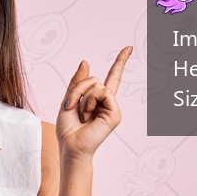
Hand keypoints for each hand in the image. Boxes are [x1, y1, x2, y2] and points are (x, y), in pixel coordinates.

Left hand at [56, 46, 131, 160]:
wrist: (70, 146)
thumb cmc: (68, 129)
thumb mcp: (68, 100)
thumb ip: (77, 82)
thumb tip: (86, 61)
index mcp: (98, 99)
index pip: (111, 77)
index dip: (120, 62)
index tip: (128, 48)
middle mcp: (107, 102)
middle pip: (94, 79)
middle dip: (77, 90)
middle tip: (72, 107)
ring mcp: (112, 107)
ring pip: (97, 85)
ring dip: (83, 98)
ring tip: (82, 115)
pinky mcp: (115, 113)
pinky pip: (103, 92)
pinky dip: (90, 101)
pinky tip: (88, 116)